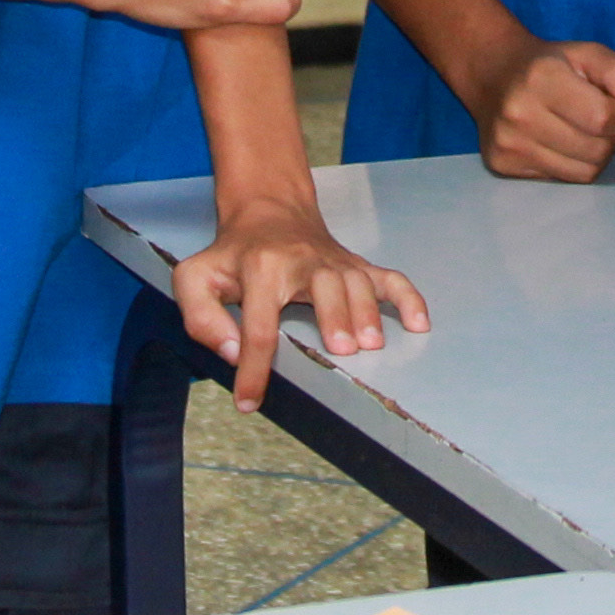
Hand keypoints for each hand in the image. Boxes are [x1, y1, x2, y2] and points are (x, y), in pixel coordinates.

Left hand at [174, 199, 429, 410]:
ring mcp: (334, 262)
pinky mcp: (355, 265)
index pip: (258, 326)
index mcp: (260, 269)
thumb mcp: (196, 279)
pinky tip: (418, 324)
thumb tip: (231, 352)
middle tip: (342, 350)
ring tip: (372, 344)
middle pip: (324, 288)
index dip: (254, 368)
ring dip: (368, 311)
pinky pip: (388, 278)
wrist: (267, 212)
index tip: (249, 402)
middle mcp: (302, 262)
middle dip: (335, 317)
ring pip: (357, 282)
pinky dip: (408, 298)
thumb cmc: (232, 255)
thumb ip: (200, 317)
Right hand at [463, 35, 614, 180]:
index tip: (611, 103)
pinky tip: (558, 142)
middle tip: (594, 116)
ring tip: (578, 130)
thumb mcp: (588, 54)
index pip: (603, 118)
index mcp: (542, 78)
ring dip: (594, 154)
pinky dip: (571, 165)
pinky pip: (562, 180)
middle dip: (609, 136)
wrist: (493, 76)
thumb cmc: (549, 64)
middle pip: (597, 150)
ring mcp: (508, 144)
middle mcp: (519, 114)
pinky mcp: (502, 166)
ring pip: (584, 172)